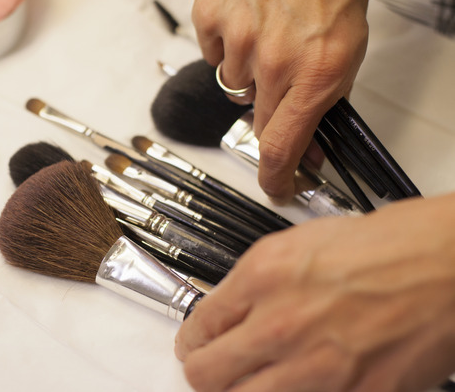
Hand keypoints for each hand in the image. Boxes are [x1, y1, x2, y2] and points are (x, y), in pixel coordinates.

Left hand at [174, 192, 454, 391]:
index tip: (194, 344)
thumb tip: (230, 308)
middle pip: (205, 374)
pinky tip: (296, 386)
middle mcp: (281, 324)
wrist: (451, 264)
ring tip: (247, 382)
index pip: (197, 327)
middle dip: (203, 372)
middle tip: (211, 369)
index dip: (190, 340)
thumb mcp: (301, 243)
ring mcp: (316, 367)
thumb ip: (255, 282)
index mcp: (263, 278)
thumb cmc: (392, 246)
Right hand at [192, 0, 370, 201]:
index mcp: (315, 72)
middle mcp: (273, 60)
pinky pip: (212, 52)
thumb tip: (308, 145)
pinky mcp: (210, 16)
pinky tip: (247, 19)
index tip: (276, 188)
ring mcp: (237, 38)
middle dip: (269, 111)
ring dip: (248, 70)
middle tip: (281, 80)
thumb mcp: (348, 46)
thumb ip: (326, 101)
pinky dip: (226, 43)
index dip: (276, 177)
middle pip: (256, 119)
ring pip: (232, 84)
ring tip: (267, 32)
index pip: (282, 147)